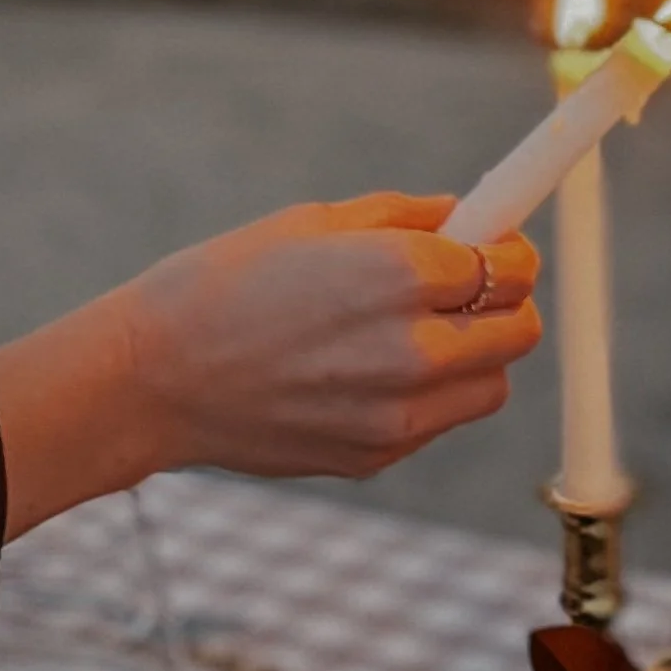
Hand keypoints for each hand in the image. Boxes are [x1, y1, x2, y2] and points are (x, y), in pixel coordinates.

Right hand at [0, 193, 539, 534]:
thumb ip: (403, 217)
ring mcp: (398, 412)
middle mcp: (412, 347)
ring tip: (405, 334)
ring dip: (471, 356)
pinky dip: (424, 395)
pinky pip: (438, 420)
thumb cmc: (221, 285)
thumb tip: (467, 216)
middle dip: (502, 303)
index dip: (508, 251)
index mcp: (398, 273)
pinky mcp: (377, 455)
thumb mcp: (310, 222)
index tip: (496, 245)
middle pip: (519, 330)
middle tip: (460, 290)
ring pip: (491, 383)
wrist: (152, 378)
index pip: (512, 266)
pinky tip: (359, 372)